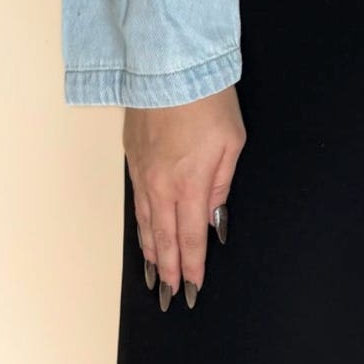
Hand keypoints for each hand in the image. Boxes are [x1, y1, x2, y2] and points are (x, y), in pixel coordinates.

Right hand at [123, 83, 245, 310]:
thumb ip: (221, 186)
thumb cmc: (206, 100)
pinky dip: (141, 228)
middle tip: (170, 297)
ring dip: (152, 254)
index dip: (192, 267)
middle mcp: (160, 186)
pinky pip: (137, 205)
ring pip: (146, 225)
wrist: (167, 66)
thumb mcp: (231, 144)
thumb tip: (215, 220)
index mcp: (188, 185)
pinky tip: (145, 237)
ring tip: (155, 277)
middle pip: (164, 240)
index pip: (190, 239)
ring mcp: (142, 174)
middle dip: (168, 271)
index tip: (192, 289)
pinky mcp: (132, 159)